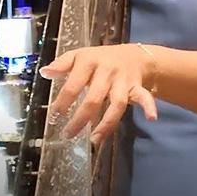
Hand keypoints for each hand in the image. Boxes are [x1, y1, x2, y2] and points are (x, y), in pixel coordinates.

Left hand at [39, 44, 157, 145]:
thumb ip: (62, 64)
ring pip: (117, 103)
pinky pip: (144, 97)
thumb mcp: (80, 55)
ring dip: (107, 123)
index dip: (63, 101)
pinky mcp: (136, 87)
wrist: (134, 55)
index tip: (54, 116)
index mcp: (89, 61)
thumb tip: (44, 73)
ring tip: (94, 140)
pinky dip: (149, 106)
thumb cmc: (100, 59)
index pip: (74, 84)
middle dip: (81, 118)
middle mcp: (106, 71)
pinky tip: (152, 118)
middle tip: (68, 134)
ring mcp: (123, 80)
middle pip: (94, 97)